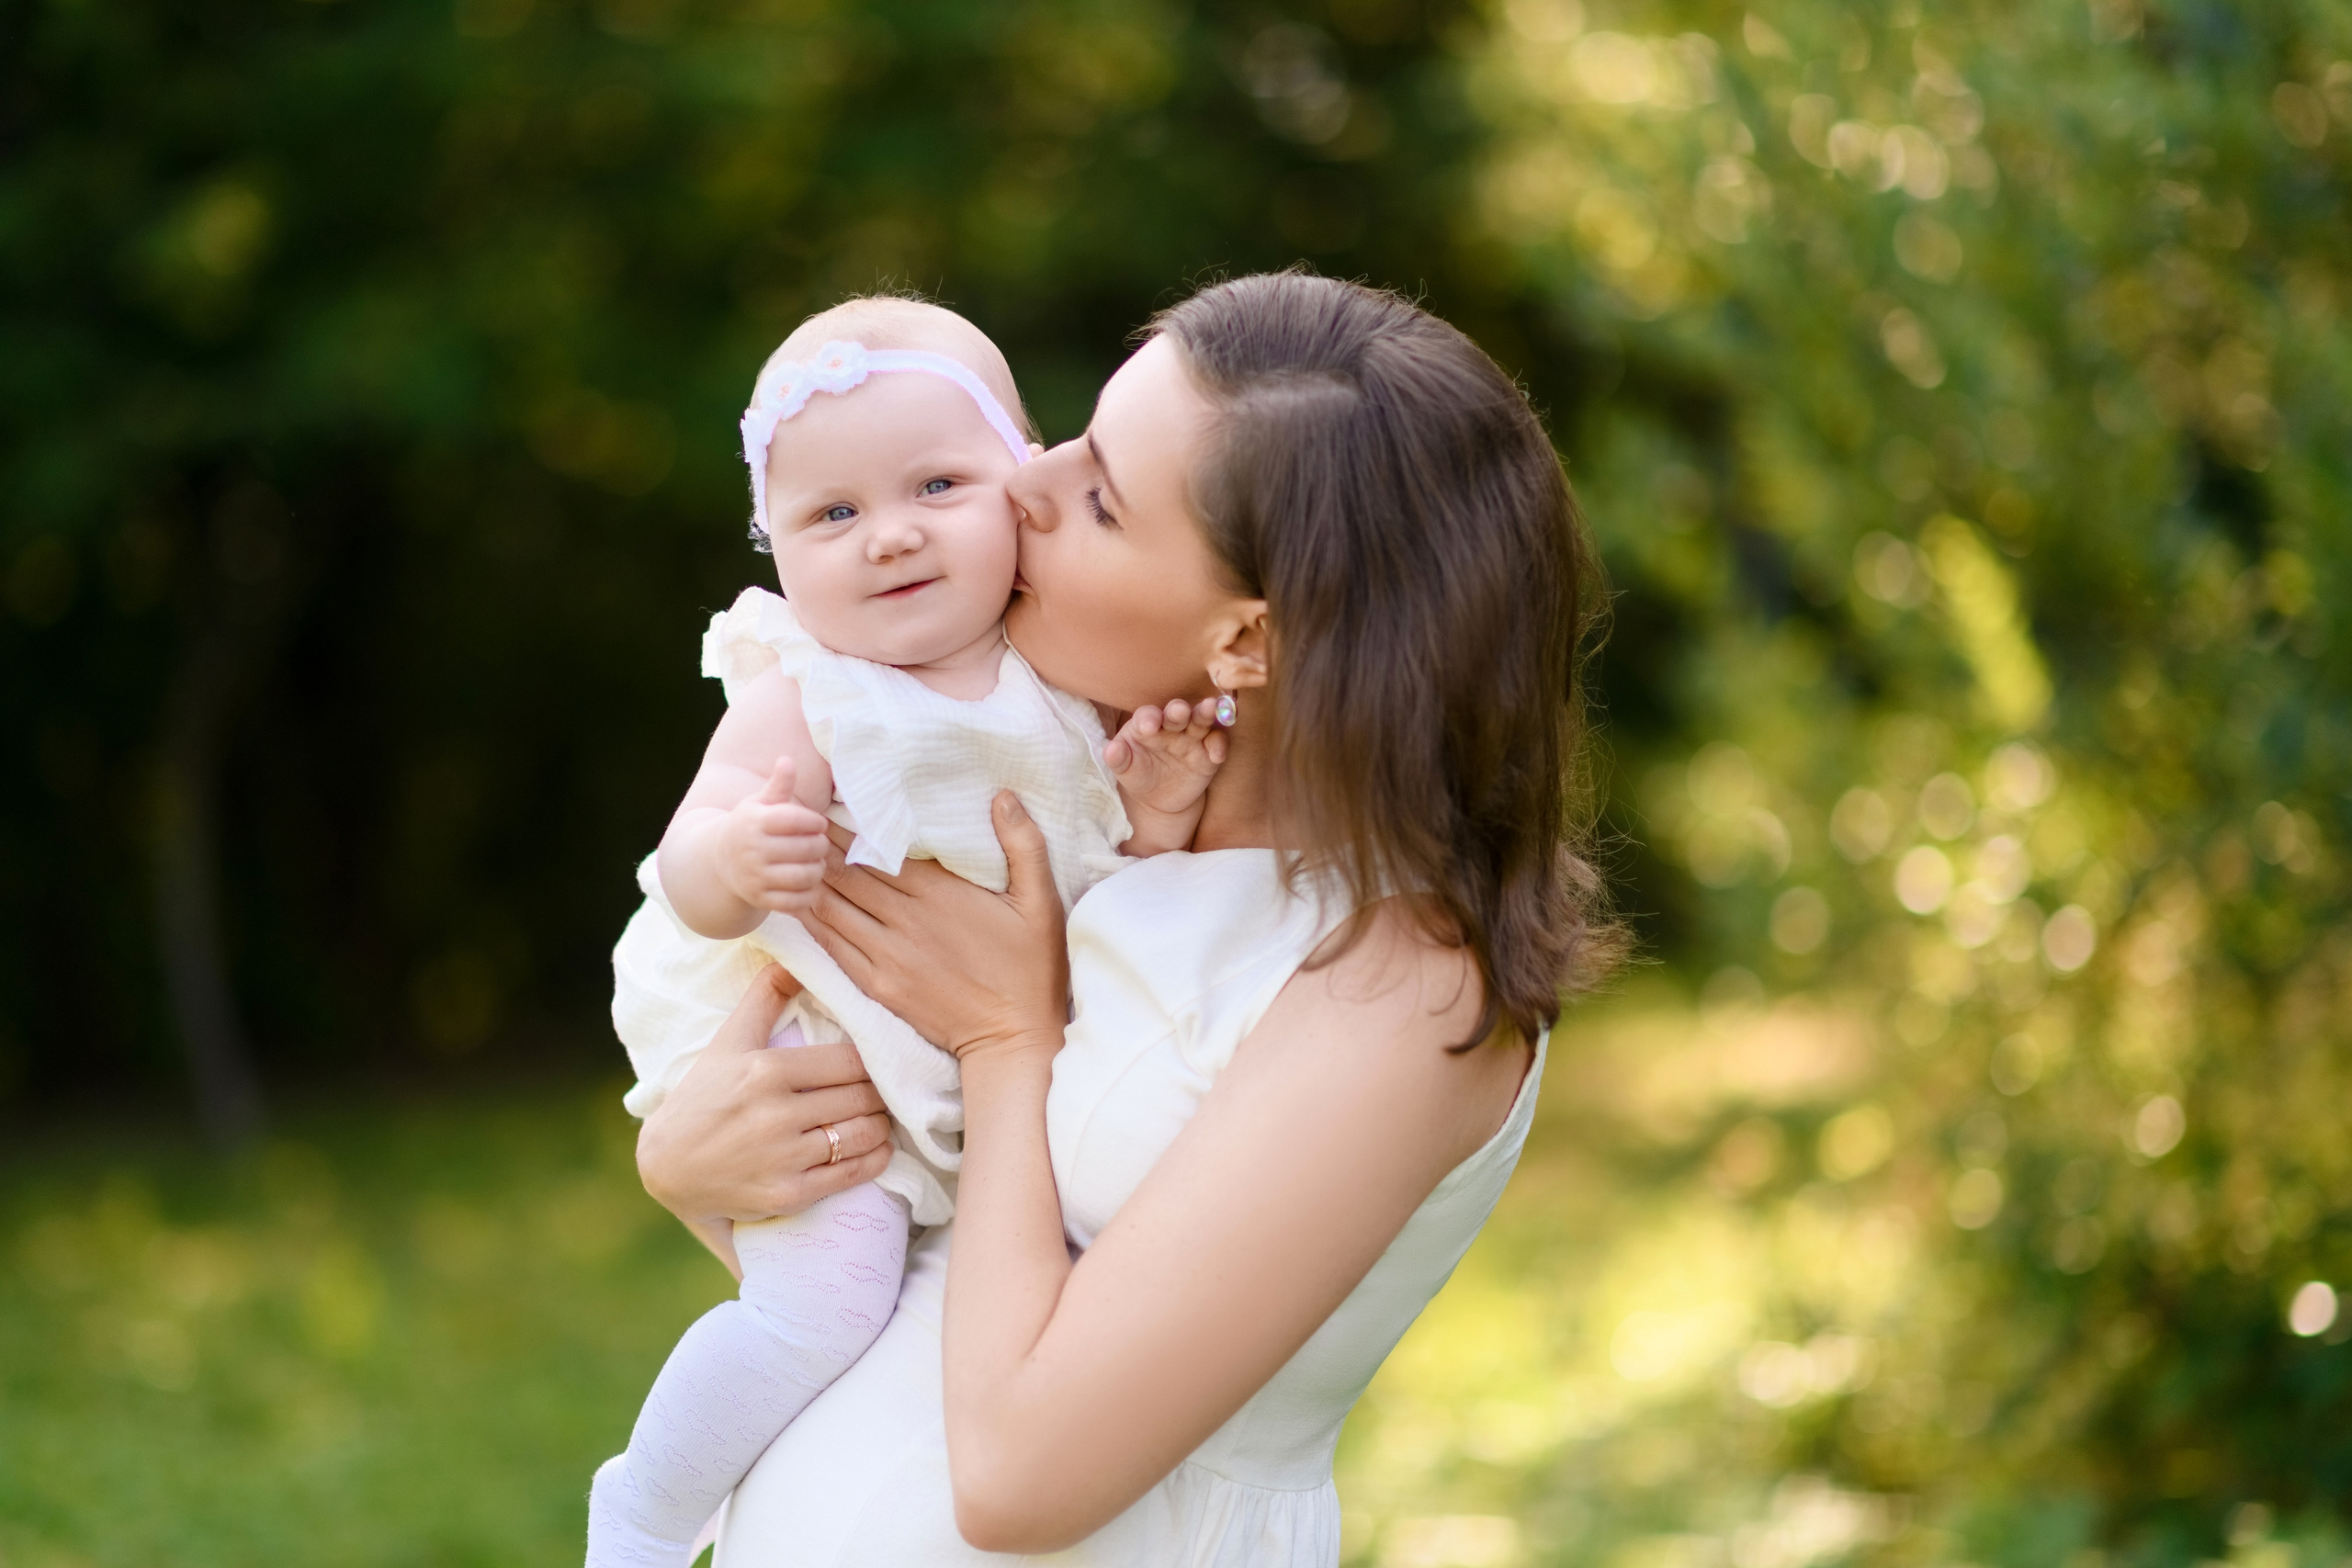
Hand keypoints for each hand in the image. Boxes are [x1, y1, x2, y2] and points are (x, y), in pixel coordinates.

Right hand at [636, 964, 893, 1222]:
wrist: (666, 1166)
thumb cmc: (703, 1096)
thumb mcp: (729, 1041)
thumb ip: (764, 997)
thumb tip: (792, 957)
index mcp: (767, 1070)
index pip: (851, 1061)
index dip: (875, 1061)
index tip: (883, 1060)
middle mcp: (776, 1114)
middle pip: (862, 1097)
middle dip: (881, 1093)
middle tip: (888, 1089)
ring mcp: (783, 1158)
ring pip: (862, 1134)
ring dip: (882, 1125)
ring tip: (881, 1116)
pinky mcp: (787, 1194)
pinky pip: (851, 1175)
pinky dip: (875, 1160)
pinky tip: (879, 1149)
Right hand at [716, 757, 828, 914]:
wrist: (720, 863)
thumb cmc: (749, 827)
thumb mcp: (759, 803)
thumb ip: (777, 785)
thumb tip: (787, 760)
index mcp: (754, 822)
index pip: (795, 820)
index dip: (815, 822)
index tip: (819, 824)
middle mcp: (753, 850)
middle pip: (804, 849)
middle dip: (820, 845)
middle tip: (820, 843)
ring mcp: (755, 877)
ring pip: (803, 876)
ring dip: (817, 869)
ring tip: (816, 862)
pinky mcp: (760, 899)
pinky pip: (795, 902)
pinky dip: (807, 894)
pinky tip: (807, 882)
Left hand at [802, 794, 1068, 1064]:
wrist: (1012, 1037)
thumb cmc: (1032, 967)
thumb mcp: (1041, 901)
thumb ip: (1024, 845)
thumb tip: (1004, 796)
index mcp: (939, 894)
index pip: (881, 850)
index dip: (850, 828)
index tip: (830, 806)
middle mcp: (905, 920)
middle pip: (849, 875)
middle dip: (822, 848)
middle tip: (801, 825)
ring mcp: (887, 956)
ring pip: (835, 908)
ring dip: (812, 881)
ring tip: (795, 857)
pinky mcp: (878, 986)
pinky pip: (835, 947)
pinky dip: (815, 922)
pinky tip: (801, 905)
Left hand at [1104, 699, 1224, 855]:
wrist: (1159, 798)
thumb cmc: (1138, 774)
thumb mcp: (1125, 770)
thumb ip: (1118, 759)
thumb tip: (1111, 749)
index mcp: (1146, 724)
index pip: (1147, 715)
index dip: (1148, 718)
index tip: (1149, 726)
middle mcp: (1171, 725)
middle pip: (1177, 711)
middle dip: (1179, 710)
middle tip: (1180, 711)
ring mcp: (1192, 736)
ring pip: (1201, 720)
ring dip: (1206, 713)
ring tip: (1211, 708)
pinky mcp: (1209, 753)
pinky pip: (1218, 743)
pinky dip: (1219, 745)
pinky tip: (1217, 755)